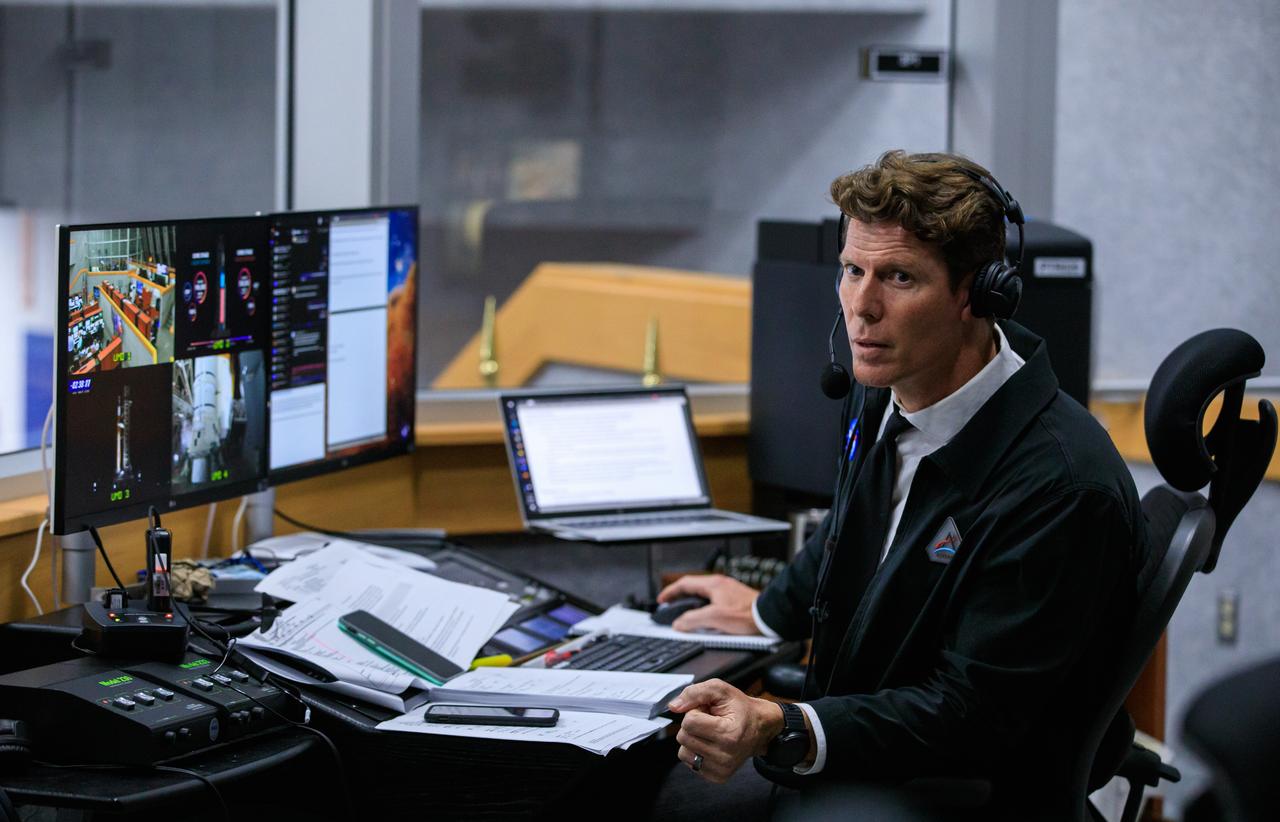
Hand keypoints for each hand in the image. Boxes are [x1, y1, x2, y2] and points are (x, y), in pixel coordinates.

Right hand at [656, 573, 759, 634]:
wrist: (768, 616)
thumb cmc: (746, 615)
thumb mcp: (714, 618)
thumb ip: (693, 620)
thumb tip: (679, 623)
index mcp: (713, 584)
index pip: (685, 584)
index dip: (671, 592)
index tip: (662, 600)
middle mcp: (720, 584)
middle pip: (693, 588)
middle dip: (680, 597)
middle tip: (671, 606)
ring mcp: (728, 591)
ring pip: (704, 595)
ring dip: (692, 604)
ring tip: (686, 615)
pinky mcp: (735, 600)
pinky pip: (713, 602)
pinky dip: (704, 608)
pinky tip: (706, 620)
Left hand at [668, 679, 783, 783]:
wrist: (759, 727)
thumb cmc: (740, 708)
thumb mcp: (720, 690)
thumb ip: (694, 693)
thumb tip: (673, 706)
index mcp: (728, 733)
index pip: (689, 722)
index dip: (695, 711)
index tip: (709, 712)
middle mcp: (725, 755)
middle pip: (683, 737)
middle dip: (692, 725)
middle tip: (710, 721)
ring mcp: (722, 769)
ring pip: (683, 752)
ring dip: (693, 739)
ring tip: (710, 733)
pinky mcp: (718, 777)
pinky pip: (689, 763)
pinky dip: (696, 752)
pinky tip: (711, 745)